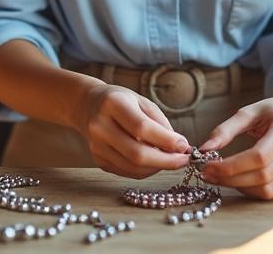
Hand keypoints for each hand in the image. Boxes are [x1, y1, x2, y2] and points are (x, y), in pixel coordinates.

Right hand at [76, 83, 190, 178]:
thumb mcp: (142, 101)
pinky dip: (145, 170)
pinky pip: (127, 171)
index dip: (166, 140)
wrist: (87, 105)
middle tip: (184, 160)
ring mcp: (96, 146)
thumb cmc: (120, 101)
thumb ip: (160, 123)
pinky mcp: (98, 160)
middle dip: (166, 161)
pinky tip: (155, 161)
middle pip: (137, 153)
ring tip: (171, 160)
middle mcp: (100, 126)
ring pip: (133, 167)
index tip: (184, 146)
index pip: (142, 128)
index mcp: (113, 104)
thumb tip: (179, 147)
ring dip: (157, 167)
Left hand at [198, 93, 272, 199]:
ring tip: (220, 178)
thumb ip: (225, 129)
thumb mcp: (249, 112)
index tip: (208, 166)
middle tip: (207, 175)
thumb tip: (205, 149)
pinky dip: (251, 191)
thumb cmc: (271, 112)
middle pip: (263, 176)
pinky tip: (237, 181)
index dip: (232, 166)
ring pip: (267, 190)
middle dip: (231, 179)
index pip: (259, 156)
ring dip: (239, 187)